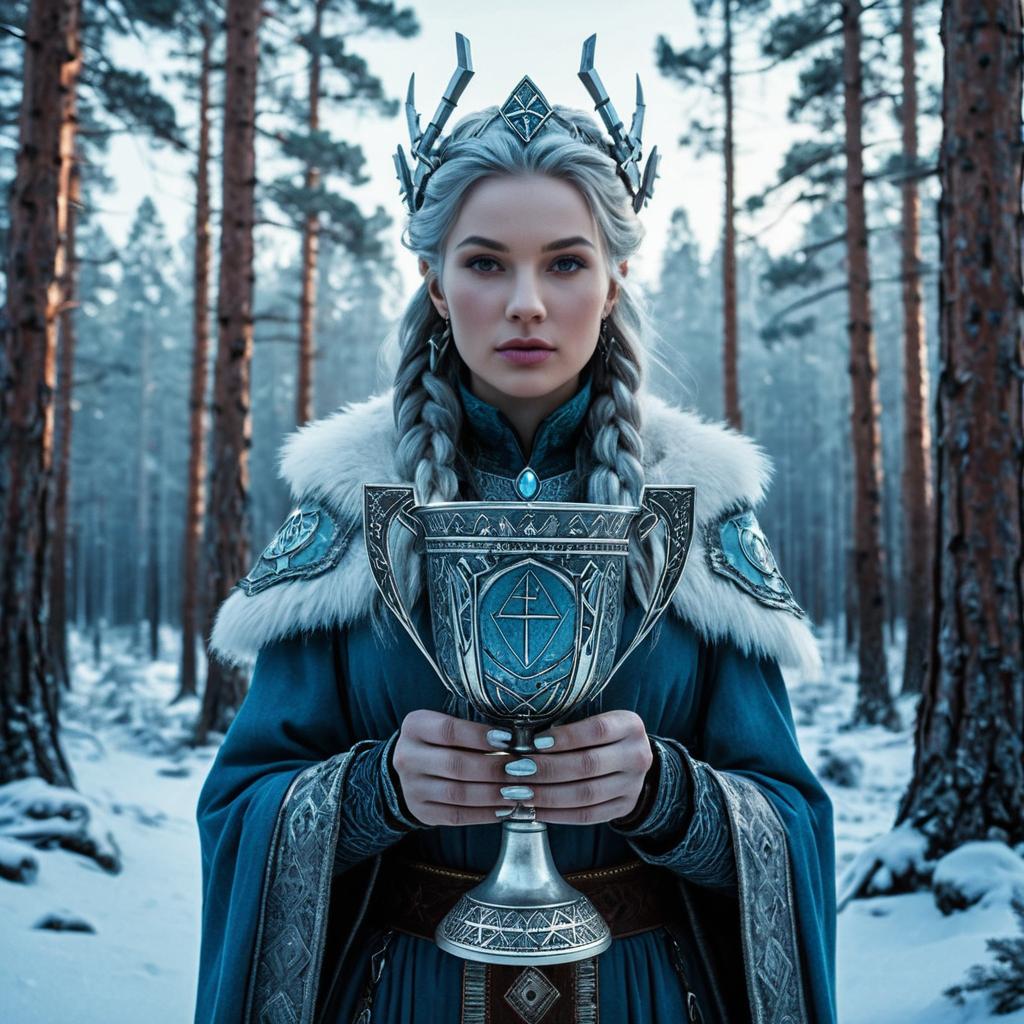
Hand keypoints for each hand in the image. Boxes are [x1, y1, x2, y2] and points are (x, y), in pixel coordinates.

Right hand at [391, 709, 526, 826]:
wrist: (411, 767)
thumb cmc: (441, 741)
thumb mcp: (447, 725)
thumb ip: (473, 729)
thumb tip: (516, 739)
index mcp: (415, 727)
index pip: (448, 731)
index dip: (480, 736)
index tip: (510, 739)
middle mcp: (407, 757)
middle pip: (455, 764)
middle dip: (494, 768)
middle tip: (524, 768)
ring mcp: (411, 788)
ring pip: (457, 793)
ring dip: (494, 793)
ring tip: (520, 791)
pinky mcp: (421, 811)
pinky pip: (456, 816)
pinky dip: (484, 814)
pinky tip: (506, 809)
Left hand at [521, 710, 654, 825]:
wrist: (631, 758)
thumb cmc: (600, 734)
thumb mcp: (594, 718)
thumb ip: (567, 725)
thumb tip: (522, 739)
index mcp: (630, 726)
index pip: (596, 730)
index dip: (565, 737)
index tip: (534, 742)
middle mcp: (637, 755)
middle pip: (588, 765)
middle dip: (547, 769)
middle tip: (516, 770)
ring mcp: (633, 785)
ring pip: (586, 794)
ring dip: (547, 795)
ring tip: (519, 792)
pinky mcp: (624, 808)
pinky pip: (587, 816)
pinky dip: (557, 814)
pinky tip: (535, 809)